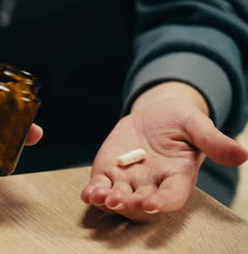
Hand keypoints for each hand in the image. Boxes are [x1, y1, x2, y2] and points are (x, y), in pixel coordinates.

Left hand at [81, 82, 247, 221]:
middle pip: (142, 203)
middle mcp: (151, 184)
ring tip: (101, 197)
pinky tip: (88, 193)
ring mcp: (128, 180)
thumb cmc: (178, 120)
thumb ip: (213, 140)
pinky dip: (94, 192)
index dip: (163, 202)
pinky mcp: (109, 173)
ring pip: (118, 198)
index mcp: (176, 176)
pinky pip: (100, 187)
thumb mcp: (195, 124)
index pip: (172, 196)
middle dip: (131, 204)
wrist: (152, 115)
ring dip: (109, 201)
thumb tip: (242, 154)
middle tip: (120, 201)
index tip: (153, 203)